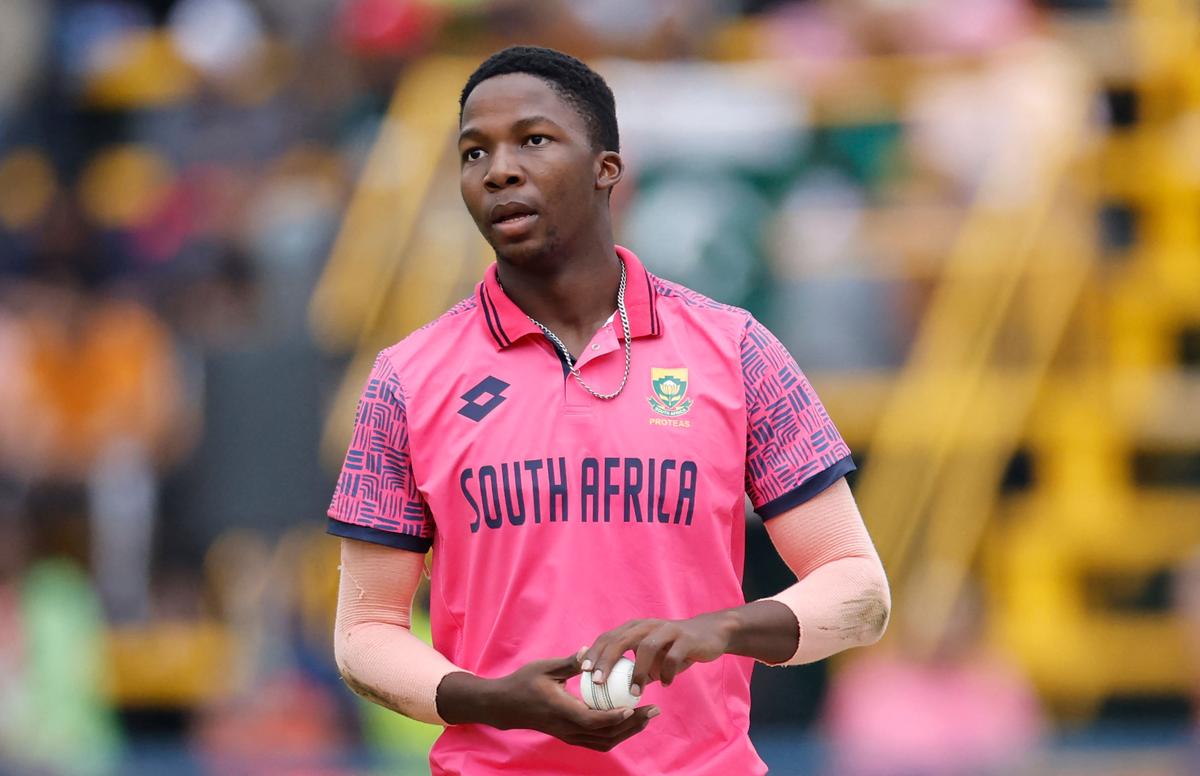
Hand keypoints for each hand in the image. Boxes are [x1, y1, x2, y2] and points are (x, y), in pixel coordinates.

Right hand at [437, 652, 658, 751]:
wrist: (505, 706)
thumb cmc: (523, 682)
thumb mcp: (545, 667)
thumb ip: (570, 662)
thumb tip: (590, 649)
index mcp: (561, 710)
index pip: (592, 719)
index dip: (615, 717)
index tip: (634, 707)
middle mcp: (566, 728)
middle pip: (604, 735)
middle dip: (632, 725)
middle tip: (653, 710)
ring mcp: (568, 735)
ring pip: (603, 742)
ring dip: (627, 732)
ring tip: (646, 717)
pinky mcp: (569, 736)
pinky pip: (596, 742)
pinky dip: (615, 735)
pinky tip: (628, 722)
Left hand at [582, 614, 734, 697]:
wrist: (709, 634)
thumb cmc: (673, 648)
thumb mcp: (650, 656)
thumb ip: (632, 669)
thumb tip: (611, 692)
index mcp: (635, 628)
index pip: (608, 637)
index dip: (595, 653)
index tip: (583, 671)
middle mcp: (648, 625)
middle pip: (621, 639)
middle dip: (607, 660)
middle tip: (598, 682)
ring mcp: (667, 630)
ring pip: (646, 647)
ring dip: (639, 672)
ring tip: (635, 692)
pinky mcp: (686, 638)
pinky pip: (673, 656)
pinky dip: (666, 672)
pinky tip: (665, 684)